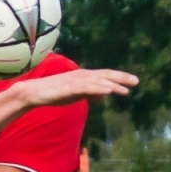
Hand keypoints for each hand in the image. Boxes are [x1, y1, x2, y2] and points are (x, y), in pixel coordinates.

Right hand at [16, 68, 138, 108]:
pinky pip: (86, 88)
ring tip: (125, 90)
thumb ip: (91, 93)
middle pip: (105, 75)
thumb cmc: (54, 93)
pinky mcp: (69, 87)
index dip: (120, 78)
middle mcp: (82, 75)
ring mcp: (76, 81)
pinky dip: (97, 89)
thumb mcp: (77, 94)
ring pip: (98, 82)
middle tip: (136, 82)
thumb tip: (106, 95)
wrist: (34, 92)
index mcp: (85, 76)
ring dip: (112, 85)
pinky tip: (107, 91)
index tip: (134, 82)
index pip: (106, 76)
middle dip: (121, 78)